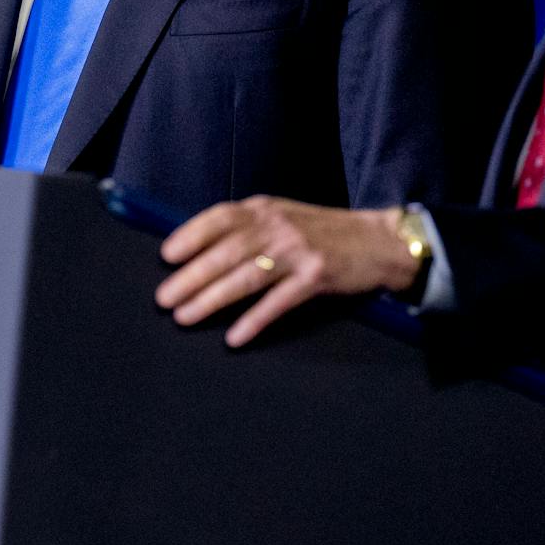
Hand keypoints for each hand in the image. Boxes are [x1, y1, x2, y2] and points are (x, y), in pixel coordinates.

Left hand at [156, 197, 416, 348]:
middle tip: (164, 299)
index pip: (220, 217)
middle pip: (227, 251)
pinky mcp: (318, 276)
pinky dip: (255, 319)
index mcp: (266, 208)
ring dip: (212, 298)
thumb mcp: (284, 218)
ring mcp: (299, 250)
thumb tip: (201, 252)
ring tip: (186, 317)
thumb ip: (249, 228)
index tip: (167, 255)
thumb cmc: (324, 233)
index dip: (191, 235)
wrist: (380, 242)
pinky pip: (279, 301)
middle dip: (191, 276)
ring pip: (246, 276)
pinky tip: (235, 336)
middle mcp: (279, 225)